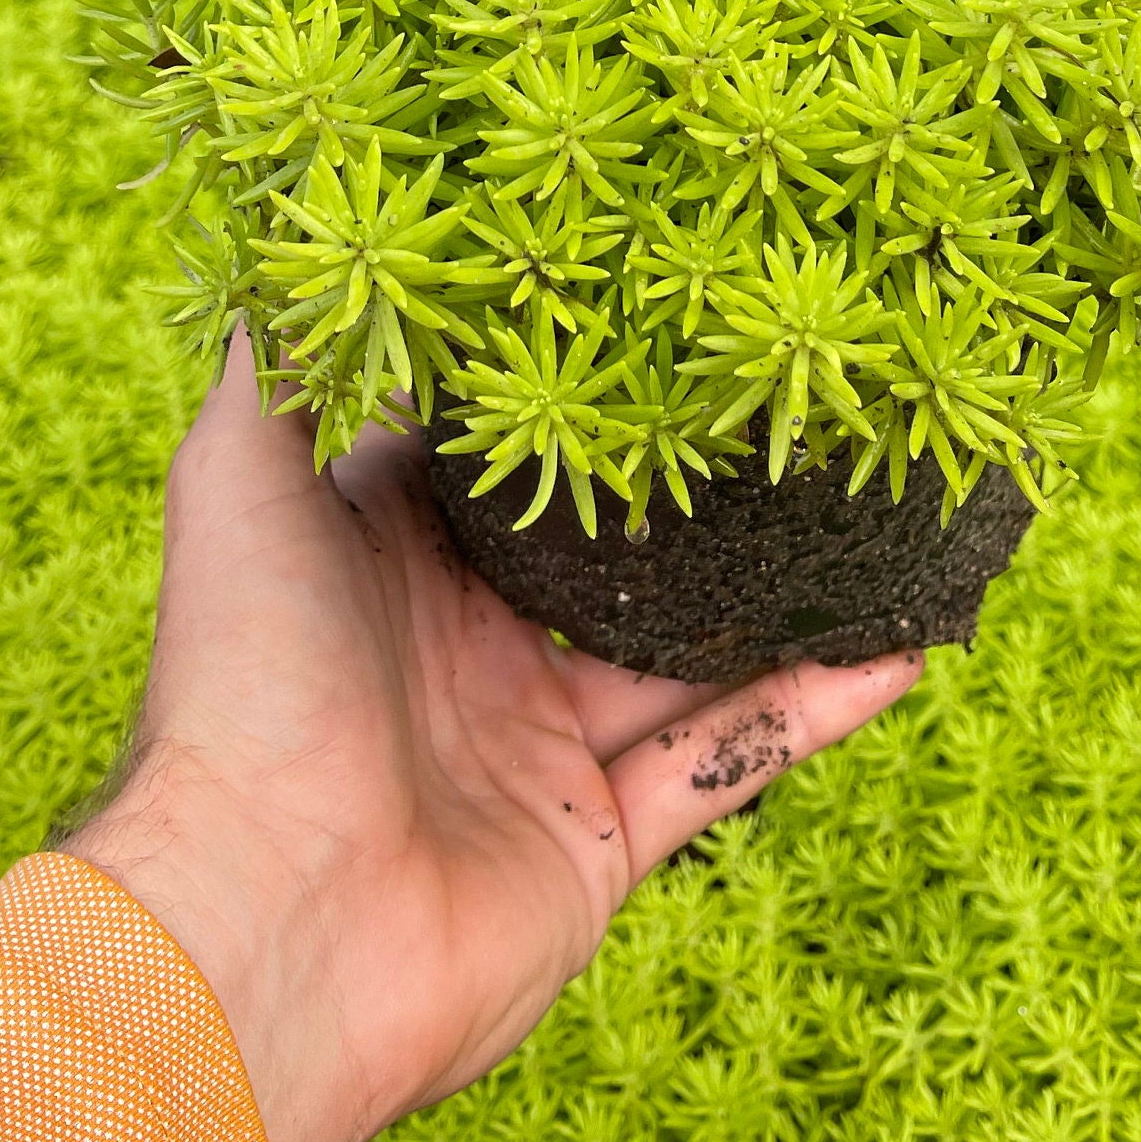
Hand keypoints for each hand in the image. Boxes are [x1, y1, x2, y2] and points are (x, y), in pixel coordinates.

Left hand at [66, 331, 923, 1141]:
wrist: (262, 920)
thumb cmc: (240, 679)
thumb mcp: (238, 477)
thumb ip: (285, 359)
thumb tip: (293, 221)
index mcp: (386, 556)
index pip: (499, 449)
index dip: (572, 379)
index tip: (662, 293)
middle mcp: (464, 644)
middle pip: (608, 551)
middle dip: (694, 488)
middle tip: (797, 395)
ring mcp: (533, 747)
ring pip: (685, 651)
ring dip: (779, 591)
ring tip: (878, 507)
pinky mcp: (596, 844)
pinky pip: (725, 759)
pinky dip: (813, 708)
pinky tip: (902, 644)